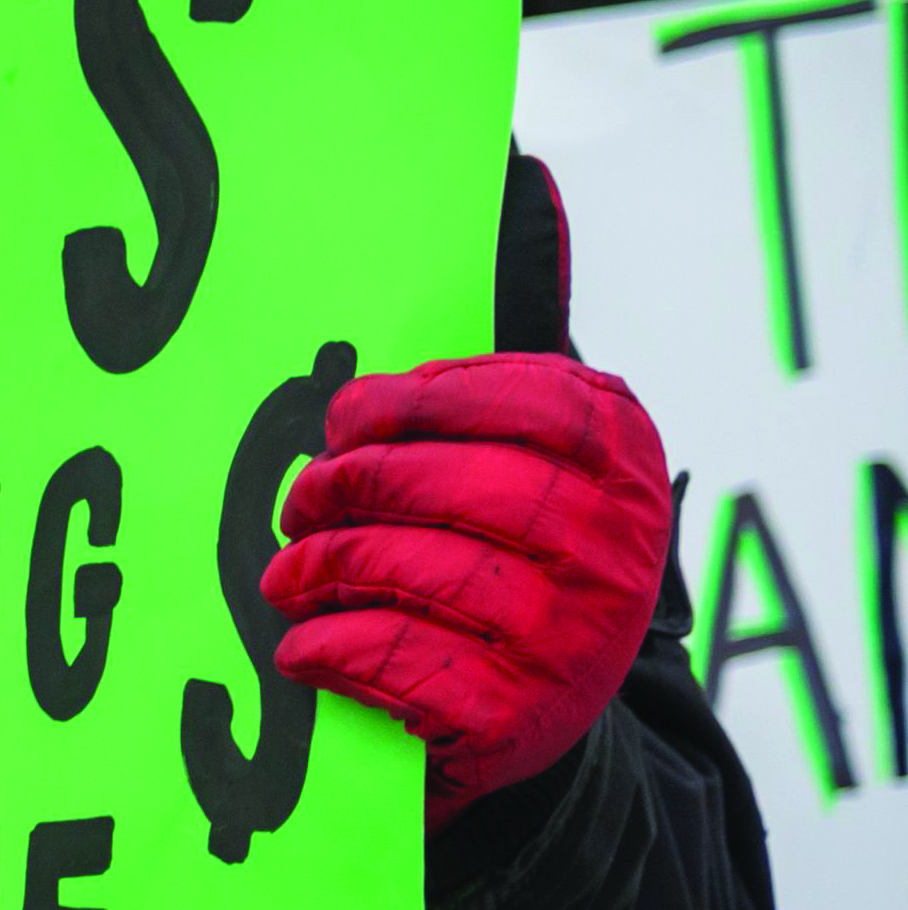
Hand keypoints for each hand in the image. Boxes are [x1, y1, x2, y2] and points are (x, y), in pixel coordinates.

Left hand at [261, 353, 670, 811]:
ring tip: (285, 576)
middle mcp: (618, 549)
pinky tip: (303, 645)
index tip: (349, 418)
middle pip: (465, 487)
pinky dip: (333, 647)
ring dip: (326, 568)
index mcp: (624, 465)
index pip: (534, 405)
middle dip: (354, 486)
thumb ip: (502, 369)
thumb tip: (526, 193)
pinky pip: (403, 660)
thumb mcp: (528, 462)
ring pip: (425, 572)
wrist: (540, 715)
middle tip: (299, 502)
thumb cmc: (509, 560)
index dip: (423, 401)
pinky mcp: (521, 716)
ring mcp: (577, 638)